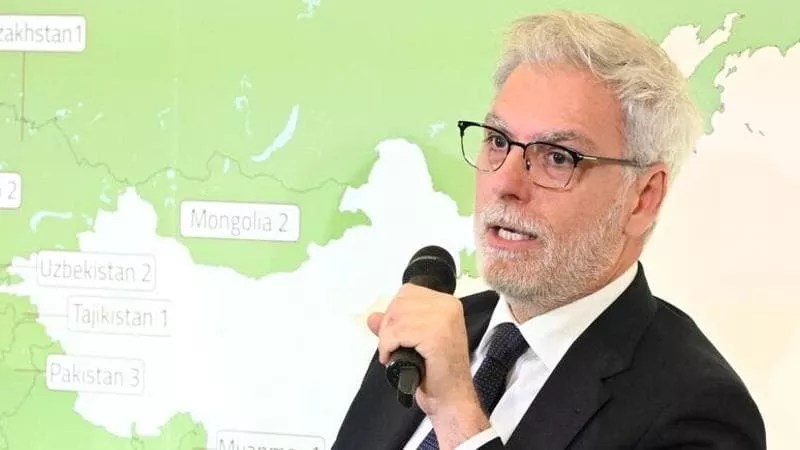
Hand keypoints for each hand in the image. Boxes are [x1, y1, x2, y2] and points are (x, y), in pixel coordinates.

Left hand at [367, 283, 489, 448]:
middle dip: (388, 326)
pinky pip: (398, 332)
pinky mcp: (436, 335)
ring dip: (386, 338)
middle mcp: (449, 306)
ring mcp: (444, 319)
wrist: (452, 398)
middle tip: (390, 346)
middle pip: (400, 303)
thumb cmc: (437, 373)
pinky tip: (392, 357)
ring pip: (396, 317)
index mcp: (447, 303)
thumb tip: (373, 317)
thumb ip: (395, 326)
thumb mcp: (414, 342)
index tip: (394, 334)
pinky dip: (388, 346)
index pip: (408, 292)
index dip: (394, 313)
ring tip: (391, 353)